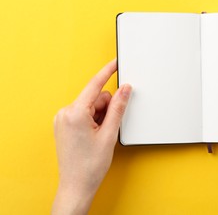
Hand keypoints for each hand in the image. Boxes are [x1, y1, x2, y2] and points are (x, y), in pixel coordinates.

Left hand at [52, 60, 130, 214]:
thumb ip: (118, 107)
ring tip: (101, 135)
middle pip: (95, 97)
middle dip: (107, 108)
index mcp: (74, 113)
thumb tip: (125, 89)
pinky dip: (94, 119)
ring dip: (101, 116)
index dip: (107, 72)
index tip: (116, 62)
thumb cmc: (90, 165)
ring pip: (91, 106)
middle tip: (109, 127)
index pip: (94, 85)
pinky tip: (95, 135)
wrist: (76, 185)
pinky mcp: (64, 125)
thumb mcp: (109, 134)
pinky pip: (84, 113)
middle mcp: (65, 113)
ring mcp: (62, 119)